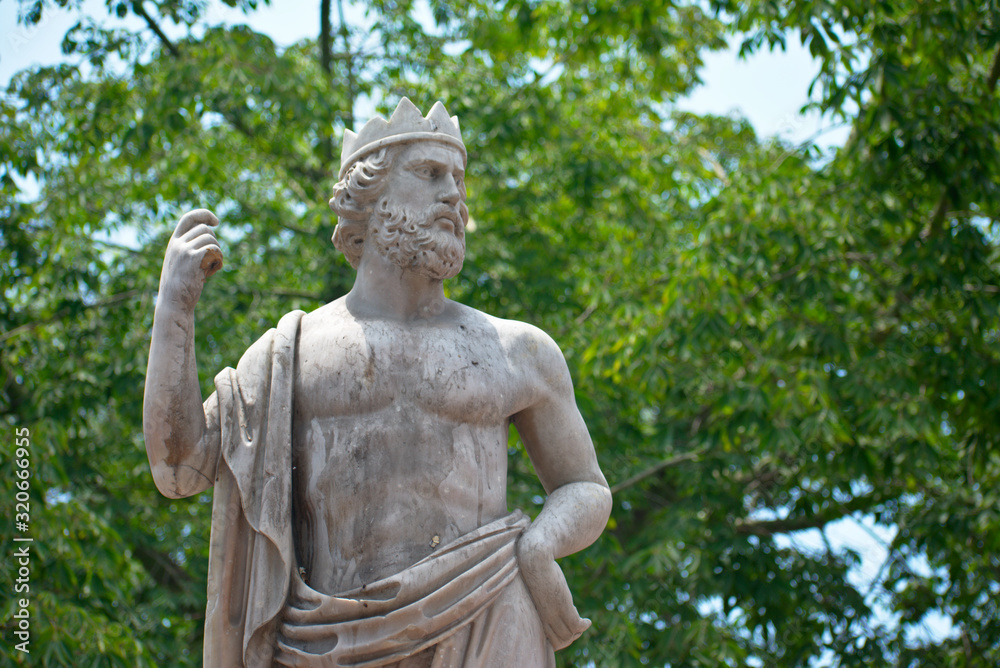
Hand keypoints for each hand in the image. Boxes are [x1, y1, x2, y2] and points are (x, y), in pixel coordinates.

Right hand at [158, 209, 221, 311]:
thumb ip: (190, 247)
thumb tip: (209, 232)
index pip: (189, 218)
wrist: (173, 303)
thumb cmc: (180, 287)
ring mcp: (184, 250)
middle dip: (214, 242)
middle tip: (211, 260)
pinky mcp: (194, 259)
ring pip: (212, 240)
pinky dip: (218, 262)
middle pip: (205, 229)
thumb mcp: (181, 262)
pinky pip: (215, 250)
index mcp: (174, 242)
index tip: (216, 221)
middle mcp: (177, 244)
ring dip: (217, 254)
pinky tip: (211, 274)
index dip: (204, 215)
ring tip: (210, 269)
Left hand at [516, 528, 590, 649]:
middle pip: (562, 641)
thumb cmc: (534, 574)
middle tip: (578, 627)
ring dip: (579, 631)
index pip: (551, 641)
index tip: (568, 631)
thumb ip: (542, 602)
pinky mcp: (563, 605)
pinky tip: (587, 621)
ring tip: (582, 623)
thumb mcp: (538, 593)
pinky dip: (584, 626)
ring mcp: (554, 613)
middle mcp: (545, 618)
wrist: (534, 560)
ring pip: (570, 635)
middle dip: (572, 637)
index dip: (562, 640)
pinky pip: (576, 625)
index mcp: (537, 617)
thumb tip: (548, 604)